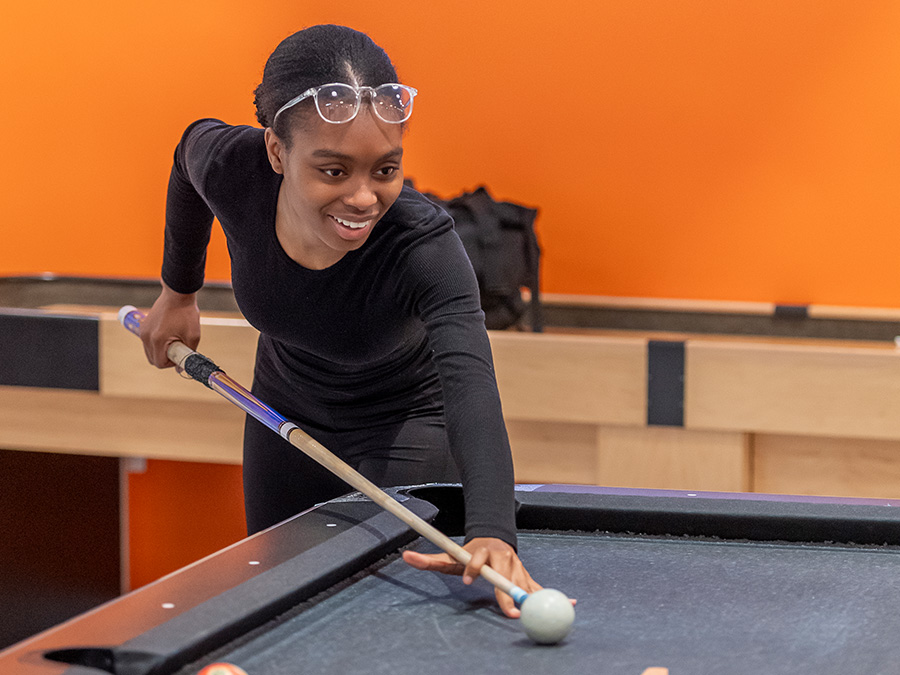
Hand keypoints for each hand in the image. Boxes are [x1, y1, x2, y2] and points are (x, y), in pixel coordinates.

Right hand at [139, 283, 200, 367]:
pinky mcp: (143, 326)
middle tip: (178, 349)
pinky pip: (148, 342)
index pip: (159, 363)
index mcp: (157, 340)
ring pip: (149, 351)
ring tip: (174, 340)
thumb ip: (188, 354)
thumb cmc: (186, 313)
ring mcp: (143, 331)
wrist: (178, 293)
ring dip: (161, 351)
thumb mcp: (193, 336)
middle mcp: (146, 337)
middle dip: (165, 359)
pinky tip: (169, 334)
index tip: (181, 355)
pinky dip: (157, 343)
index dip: (172, 364)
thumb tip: (181, 368)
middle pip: (152, 359)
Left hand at [402, 537, 541, 617]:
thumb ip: (430, 560)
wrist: (494, 537)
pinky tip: (569, 603)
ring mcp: (516, 565)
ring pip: (523, 582)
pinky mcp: (526, 573)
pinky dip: (552, 595)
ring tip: (540, 612)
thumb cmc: (470, 552)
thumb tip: (406, 557)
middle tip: (511, 610)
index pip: (477, 559)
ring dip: (531, 597)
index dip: (473, 567)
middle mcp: (502, 557)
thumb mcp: (450, 556)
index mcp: (482, 551)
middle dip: (508, 592)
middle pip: (505, 575)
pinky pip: (539, 586)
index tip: (468, 579)